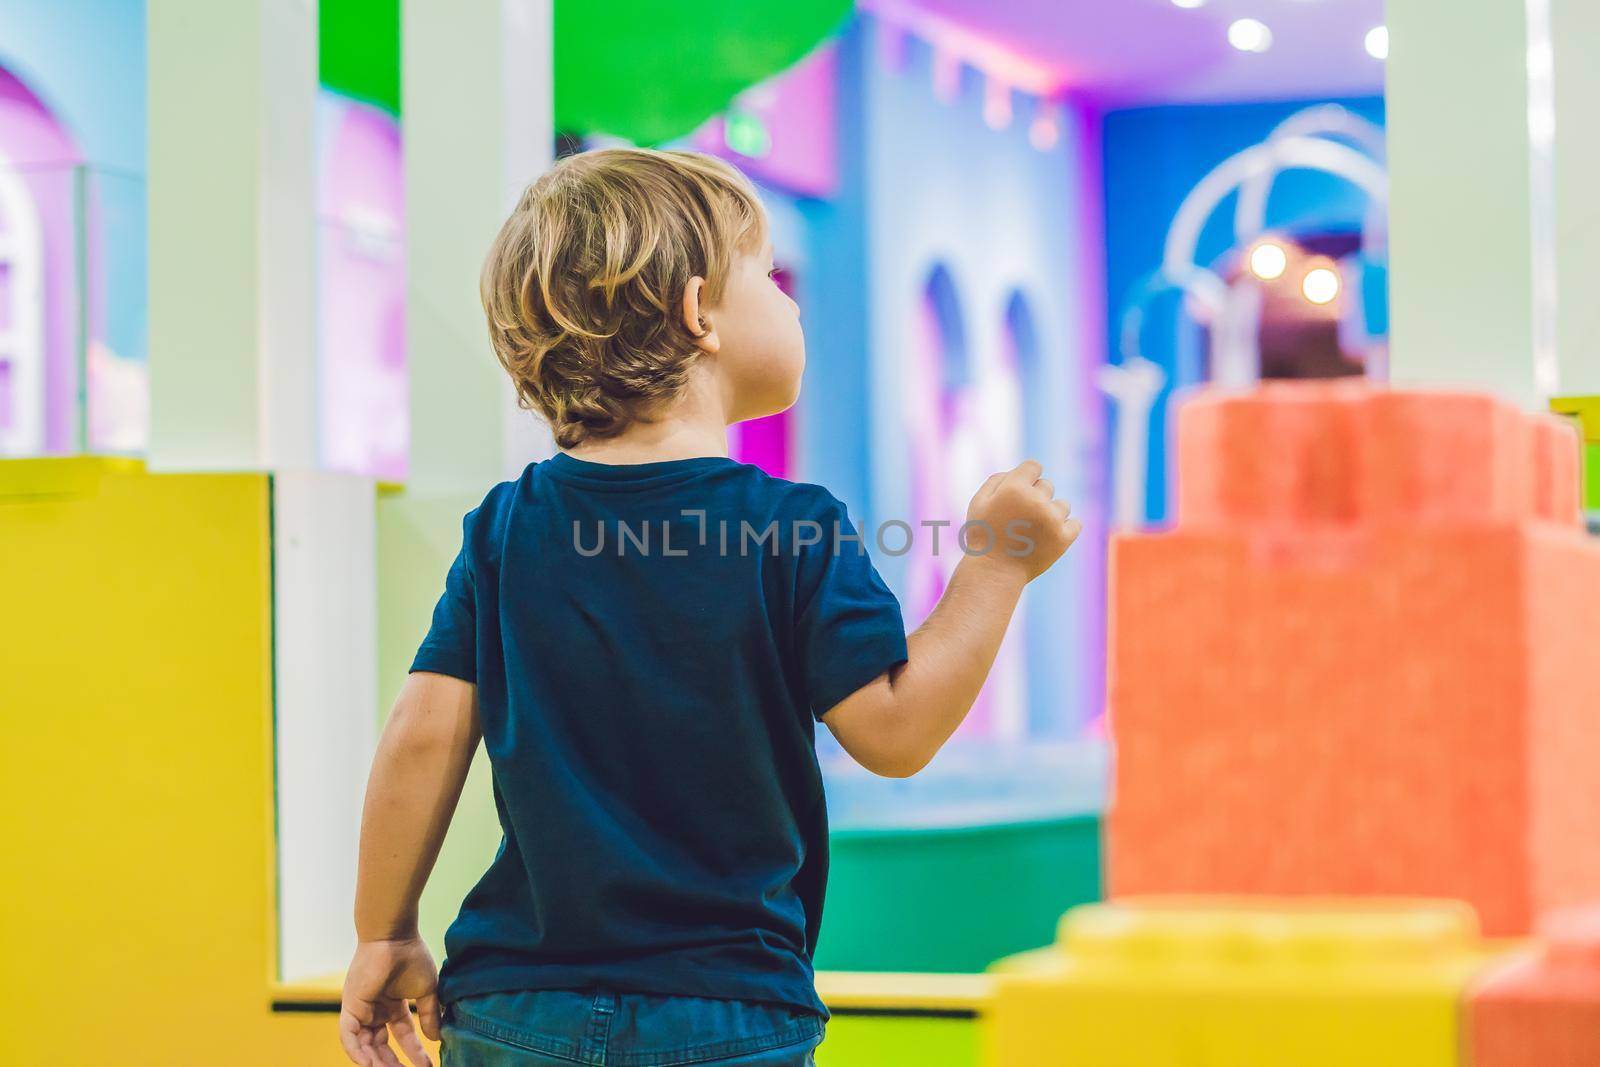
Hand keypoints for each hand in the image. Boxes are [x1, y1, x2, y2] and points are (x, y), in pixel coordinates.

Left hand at [339, 937, 440, 1066]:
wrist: (394, 937)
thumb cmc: (411, 956)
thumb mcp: (426, 991)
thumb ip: (428, 1015)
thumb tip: (436, 1038)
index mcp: (391, 1005)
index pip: (402, 1036)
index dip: (414, 1052)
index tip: (428, 1066)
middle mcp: (374, 1010)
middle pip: (381, 1046)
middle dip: (393, 1063)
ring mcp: (361, 1009)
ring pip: (364, 1045)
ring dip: (377, 1062)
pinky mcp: (351, 1006)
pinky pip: (349, 1036)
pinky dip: (357, 1052)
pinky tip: (371, 1065)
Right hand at [964, 460, 1081, 582]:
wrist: (995, 572)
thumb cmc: (984, 535)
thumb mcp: (978, 502)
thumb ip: (996, 480)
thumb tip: (1019, 472)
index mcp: (1014, 488)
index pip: (1034, 466)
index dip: (1026, 477)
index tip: (1020, 493)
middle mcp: (1036, 500)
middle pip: (1047, 485)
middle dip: (1036, 497)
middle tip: (1020, 518)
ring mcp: (1053, 519)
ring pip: (1062, 504)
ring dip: (1051, 513)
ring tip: (1033, 531)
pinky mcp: (1064, 538)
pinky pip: (1075, 524)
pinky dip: (1065, 529)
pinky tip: (1048, 538)